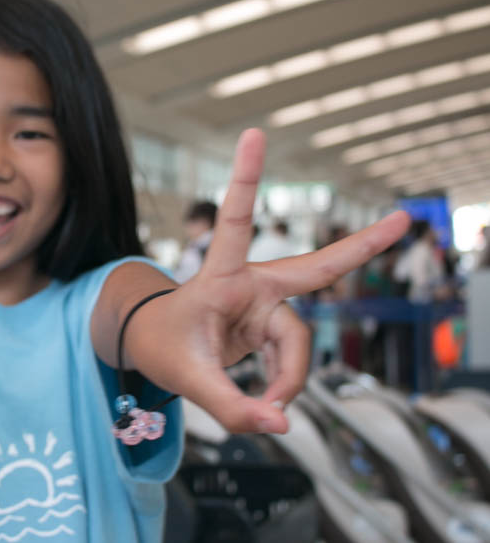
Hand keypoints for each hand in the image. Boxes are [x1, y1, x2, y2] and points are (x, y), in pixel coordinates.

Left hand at [129, 129, 408, 433]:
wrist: (154, 346)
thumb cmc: (162, 345)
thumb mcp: (186, 378)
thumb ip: (230, 406)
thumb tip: (282, 425)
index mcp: (223, 276)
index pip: (237, 221)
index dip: (246, 179)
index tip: (255, 134)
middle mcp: (251, 285)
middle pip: (313, 272)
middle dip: (360, 247)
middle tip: (404, 218)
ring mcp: (264, 306)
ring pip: (297, 346)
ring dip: (286, 381)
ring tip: (265, 409)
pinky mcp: (270, 327)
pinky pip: (291, 361)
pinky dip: (283, 385)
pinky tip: (269, 401)